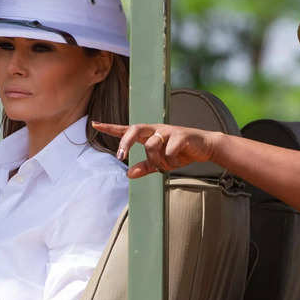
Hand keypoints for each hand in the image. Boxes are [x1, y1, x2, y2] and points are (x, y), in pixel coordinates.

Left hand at [92, 122, 220, 177]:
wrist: (204, 147)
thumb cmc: (180, 152)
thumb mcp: (161, 162)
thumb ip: (145, 167)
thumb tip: (128, 174)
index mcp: (149, 134)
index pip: (126, 129)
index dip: (110, 127)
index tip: (95, 124)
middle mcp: (156, 130)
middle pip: (134, 129)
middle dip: (125, 143)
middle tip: (120, 157)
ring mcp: (168, 131)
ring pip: (152, 145)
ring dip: (157, 160)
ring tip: (167, 165)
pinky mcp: (181, 135)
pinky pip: (169, 150)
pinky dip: (171, 160)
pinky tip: (178, 160)